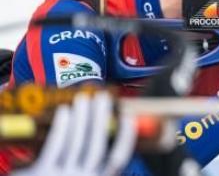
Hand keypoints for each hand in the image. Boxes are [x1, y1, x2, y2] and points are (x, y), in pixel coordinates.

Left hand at [13, 92, 136, 175]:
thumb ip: (93, 166)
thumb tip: (106, 141)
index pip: (119, 158)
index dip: (126, 137)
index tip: (128, 118)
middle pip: (97, 144)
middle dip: (101, 117)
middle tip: (102, 97)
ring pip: (76, 141)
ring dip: (81, 116)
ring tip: (83, 99)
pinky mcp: (43, 172)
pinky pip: (56, 145)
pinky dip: (62, 126)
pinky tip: (65, 111)